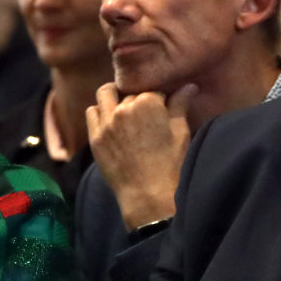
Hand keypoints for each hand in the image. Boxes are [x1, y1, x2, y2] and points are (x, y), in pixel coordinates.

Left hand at [86, 82, 197, 230]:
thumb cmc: (170, 164)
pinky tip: (110, 121)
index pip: (152, 89)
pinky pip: (92, 112)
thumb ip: (180, 105)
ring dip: (114, 97)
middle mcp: (124, 108)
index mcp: (148, 102)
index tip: (161, 108)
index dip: (159, 99)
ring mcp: (106, 122)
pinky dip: (100, 112)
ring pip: (105, 94)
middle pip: (129, 93)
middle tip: (144, 115)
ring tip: (123, 108)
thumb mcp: (180, 132)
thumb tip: (189, 86)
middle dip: (138, 100)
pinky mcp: (95, 137)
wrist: (148, 194)